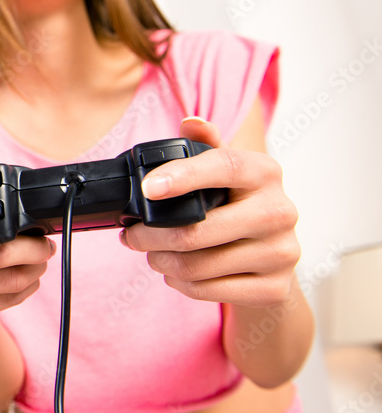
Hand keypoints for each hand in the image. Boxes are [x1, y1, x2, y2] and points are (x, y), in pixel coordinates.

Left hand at [121, 117, 300, 307]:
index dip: (183, 175)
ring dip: (160, 262)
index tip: (147, 188)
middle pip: (197, 230)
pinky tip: (176, 274)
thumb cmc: (240, 210)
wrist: (276, 264)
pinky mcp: (274, 289)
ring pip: (197, 265)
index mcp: (266, 173)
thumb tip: (190, 122)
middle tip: (132, 236)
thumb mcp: (227, 175)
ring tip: (153, 254)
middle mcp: (280, 211)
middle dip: (149, 236)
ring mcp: (282, 253)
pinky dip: (180, 284)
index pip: (223, 166)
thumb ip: (206, 148)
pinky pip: (207, 290)